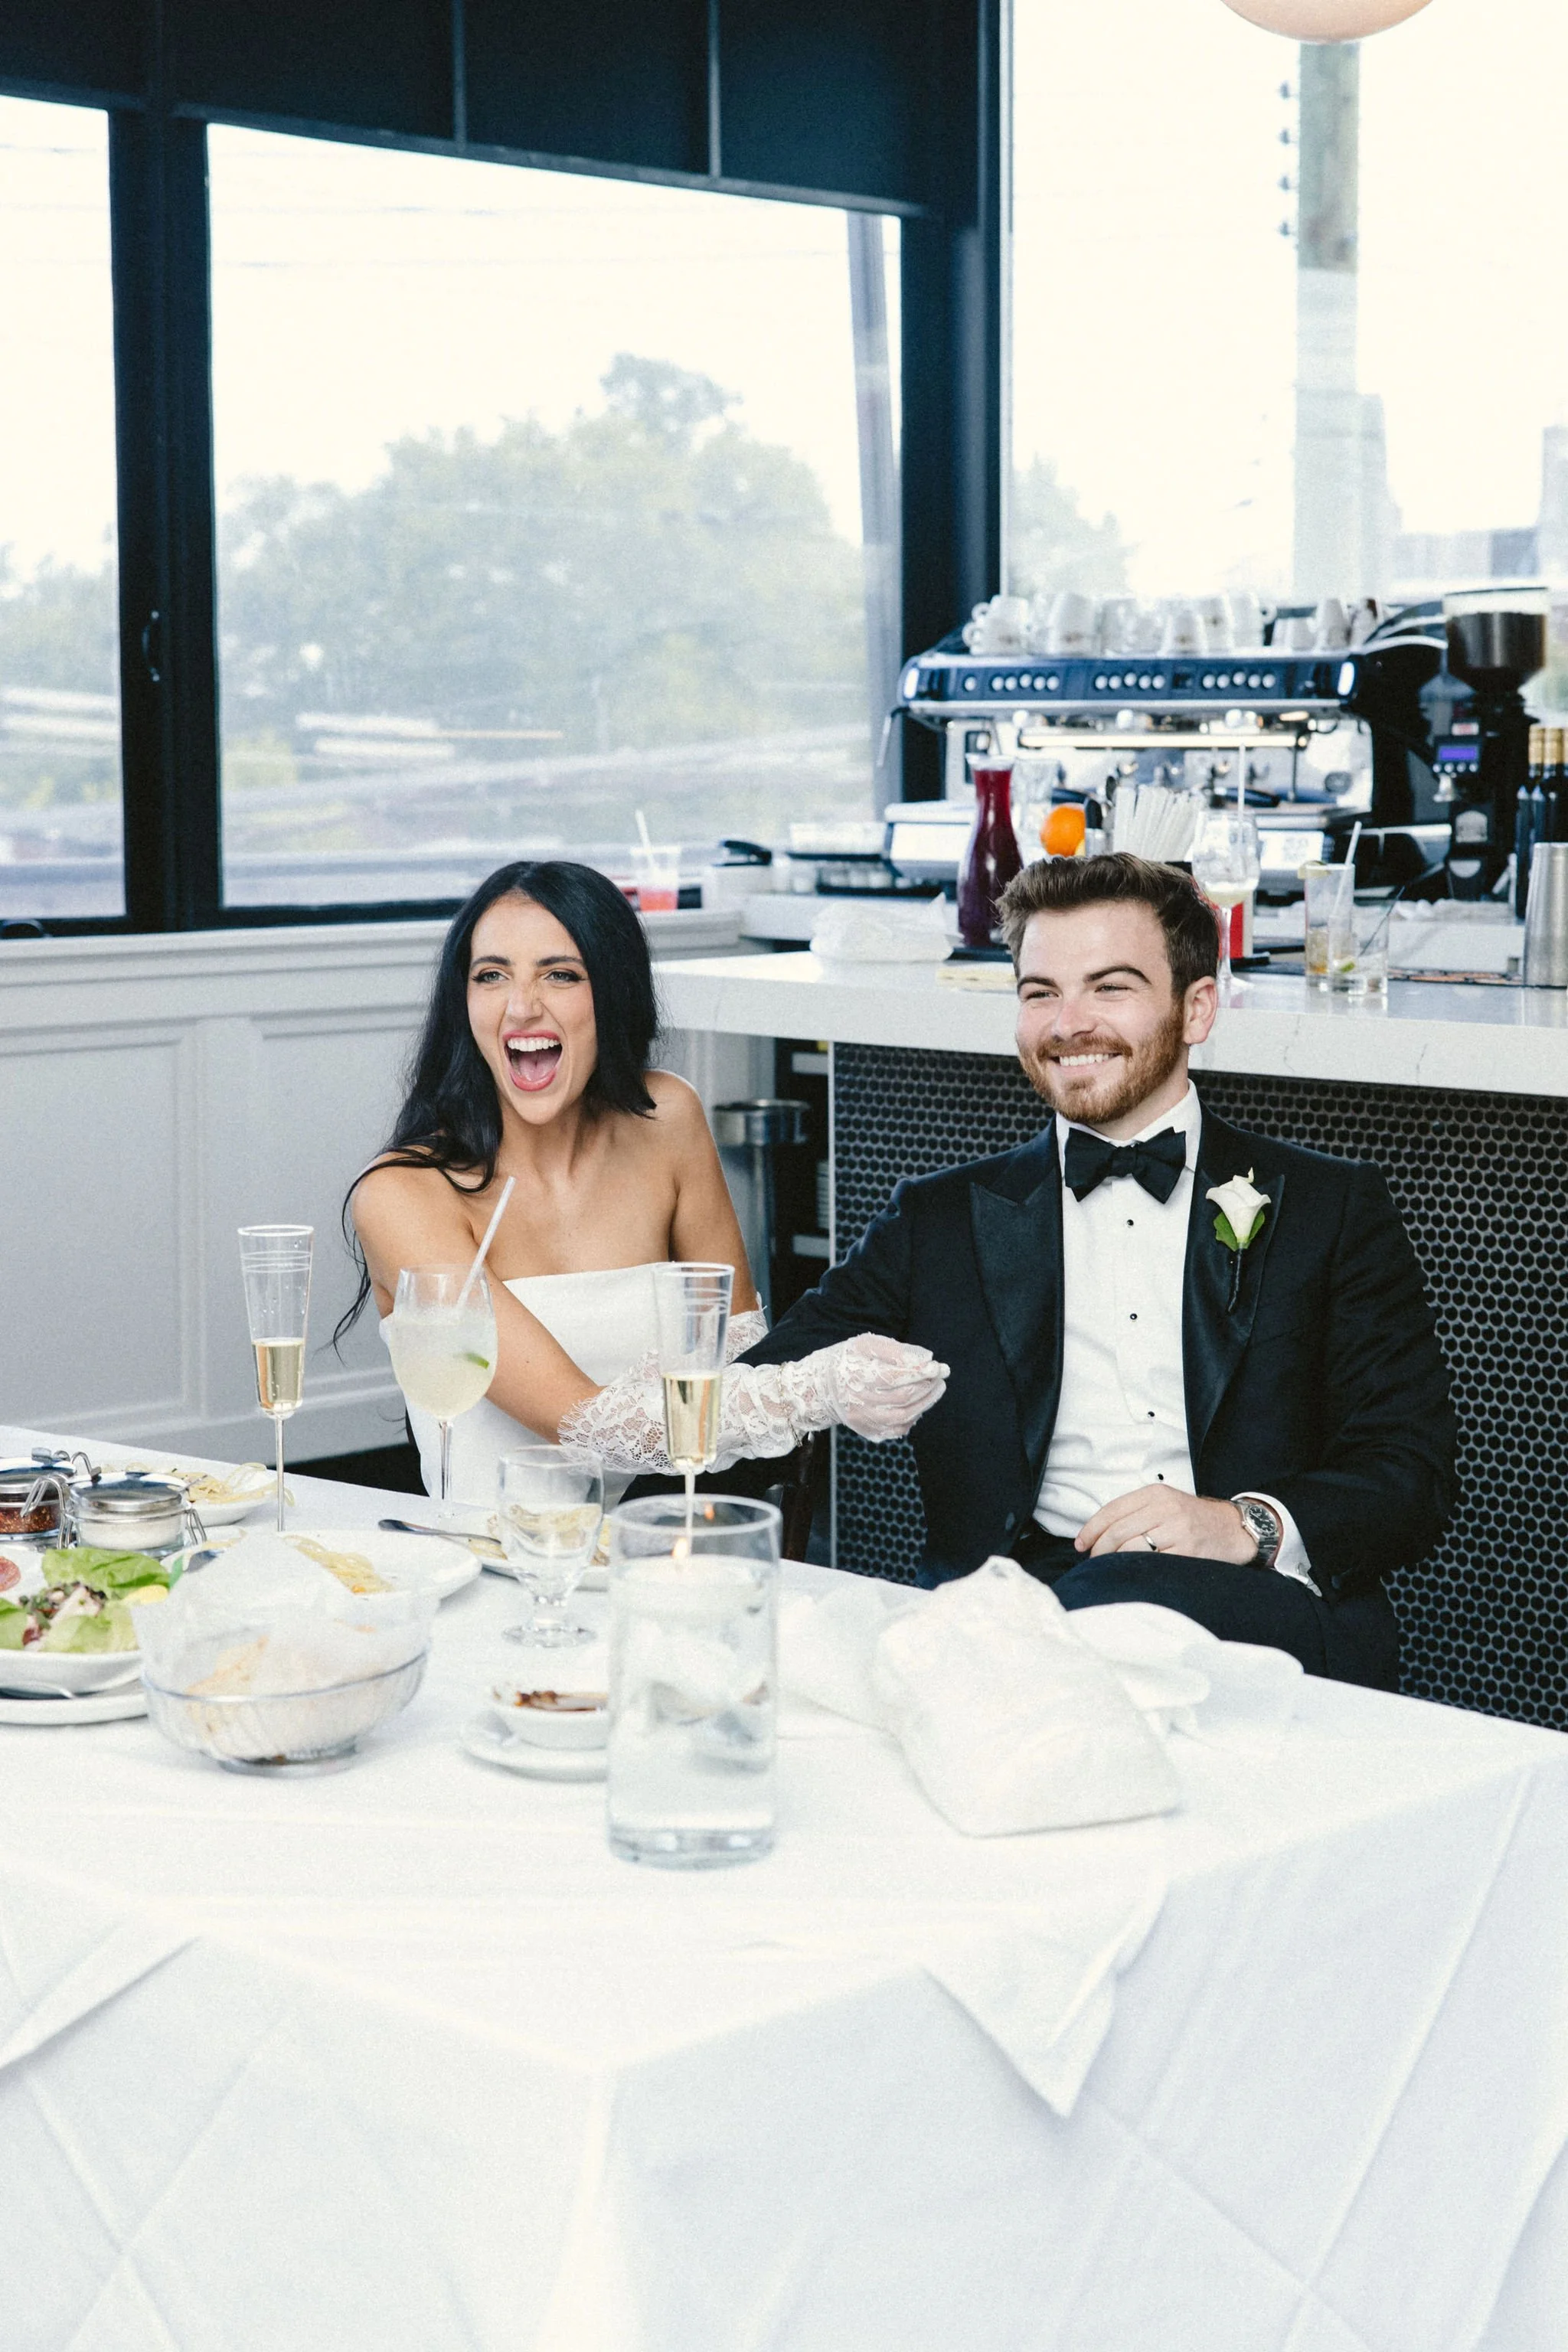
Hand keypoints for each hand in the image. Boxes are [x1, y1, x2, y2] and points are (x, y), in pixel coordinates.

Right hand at [816, 1333, 948, 1441]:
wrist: (821, 1388)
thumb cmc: (847, 1361)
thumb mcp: (865, 1345)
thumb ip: (895, 1350)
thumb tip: (926, 1359)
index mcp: (855, 1375)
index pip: (892, 1377)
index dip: (918, 1372)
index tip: (936, 1366)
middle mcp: (857, 1402)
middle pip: (901, 1398)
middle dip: (926, 1386)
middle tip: (941, 1375)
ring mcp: (863, 1419)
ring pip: (903, 1416)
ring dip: (926, 1402)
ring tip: (937, 1388)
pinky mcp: (868, 1430)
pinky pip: (897, 1428)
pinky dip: (913, 1416)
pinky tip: (920, 1403)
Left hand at [1075, 1487, 1255, 1563]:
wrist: (1232, 1529)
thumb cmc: (1191, 1519)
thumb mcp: (1164, 1503)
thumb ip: (1134, 1512)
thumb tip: (1095, 1535)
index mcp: (1155, 1493)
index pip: (1112, 1510)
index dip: (1091, 1529)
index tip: (1080, 1544)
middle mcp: (1166, 1508)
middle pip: (1118, 1531)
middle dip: (1099, 1549)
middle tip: (1094, 1560)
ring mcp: (1178, 1529)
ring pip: (1132, 1547)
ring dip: (1115, 1561)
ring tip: (1111, 1568)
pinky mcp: (1188, 1551)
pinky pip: (1152, 1563)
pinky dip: (1136, 1570)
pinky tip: (1132, 1574)